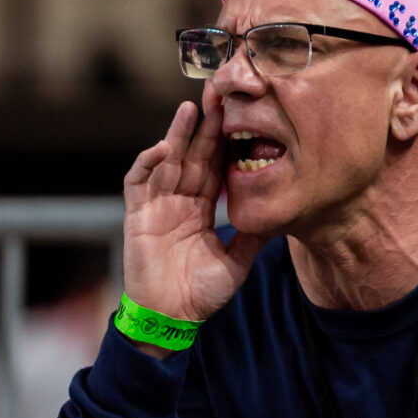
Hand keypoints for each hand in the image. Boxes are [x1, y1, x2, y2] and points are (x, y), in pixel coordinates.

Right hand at [121, 92, 267, 324]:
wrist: (171, 319)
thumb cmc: (200, 294)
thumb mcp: (237, 261)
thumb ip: (253, 236)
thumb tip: (281, 213)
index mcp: (202, 209)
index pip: (215, 168)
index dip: (224, 145)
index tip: (241, 120)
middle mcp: (179, 202)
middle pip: (193, 157)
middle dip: (204, 129)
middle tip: (218, 99)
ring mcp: (157, 206)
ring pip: (167, 161)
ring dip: (177, 135)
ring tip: (191, 109)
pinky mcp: (137, 216)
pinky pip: (139, 182)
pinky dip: (148, 163)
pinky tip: (163, 148)